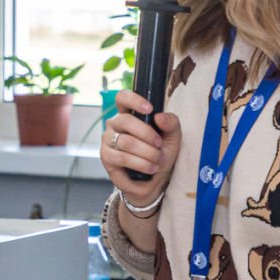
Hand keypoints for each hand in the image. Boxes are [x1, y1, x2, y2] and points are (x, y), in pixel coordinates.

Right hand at [100, 90, 181, 206]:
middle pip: (125, 120)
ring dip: (147, 153)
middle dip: (147, 135)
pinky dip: (140, 164)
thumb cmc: (161, 155)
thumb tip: (160, 116)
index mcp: (130, 115)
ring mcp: (108, 140)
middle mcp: (115, 125)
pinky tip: (150, 168)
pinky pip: (122, 157)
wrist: (155, 181)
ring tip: (156, 160)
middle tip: (159, 146)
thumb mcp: (173, 138)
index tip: (149, 109)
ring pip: (126, 142)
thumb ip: (171, 124)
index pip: (122, 98)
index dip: (133, 100)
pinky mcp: (106, 157)